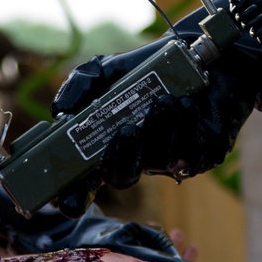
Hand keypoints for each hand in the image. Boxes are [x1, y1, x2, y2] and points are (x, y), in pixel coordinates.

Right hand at [51, 39, 260, 214]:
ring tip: (163, 101)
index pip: (86, 181)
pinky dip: (184, 129)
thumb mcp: (106, 70)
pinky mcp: (199, 155)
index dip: (76, 196)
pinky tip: (184, 105)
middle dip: (122, 157)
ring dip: (158, 132)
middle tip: (127, 129)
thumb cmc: (148, 68)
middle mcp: (136, 157)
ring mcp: (167, 159)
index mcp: (108, 145)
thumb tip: (61, 113)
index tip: (68, 203)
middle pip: (121, 177)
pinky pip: (188, 153)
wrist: (198, 58)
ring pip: (157, 161)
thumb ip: (80, 86)